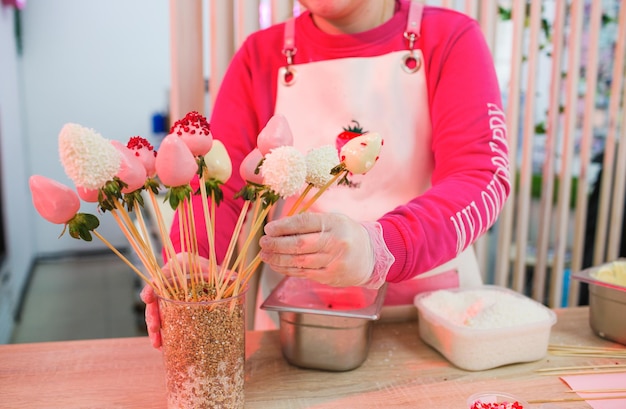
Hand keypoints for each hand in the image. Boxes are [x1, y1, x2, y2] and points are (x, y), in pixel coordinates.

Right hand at [139, 253, 215, 349]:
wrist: (195, 267)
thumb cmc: (200, 265)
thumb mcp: (210, 267)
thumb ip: (221, 273)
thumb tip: (238, 279)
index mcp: (170, 273)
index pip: (158, 280)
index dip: (150, 289)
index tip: (147, 297)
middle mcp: (164, 288)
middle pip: (154, 302)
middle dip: (152, 316)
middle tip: (154, 328)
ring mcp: (166, 301)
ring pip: (156, 316)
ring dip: (155, 331)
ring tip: (157, 344)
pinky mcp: (171, 311)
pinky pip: (164, 323)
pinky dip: (163, 334)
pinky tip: (164, 346)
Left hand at [259, 213, 393, 287]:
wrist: (372, 255)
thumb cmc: (346, 234)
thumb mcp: (333, 220)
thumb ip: (309, 223)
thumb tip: (278, 229)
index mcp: (334, 223)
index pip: (303, 224)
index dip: (283, 227)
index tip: (268, 229)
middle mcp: (335, 242)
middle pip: (299, 244)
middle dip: (277, 244)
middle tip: (263, 243)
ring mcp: (334, 261)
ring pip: (299, 261)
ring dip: (278, 259)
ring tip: (265, 255)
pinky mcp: (331, 276)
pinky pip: (304, 273)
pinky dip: (288, 269)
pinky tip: (277, 265)